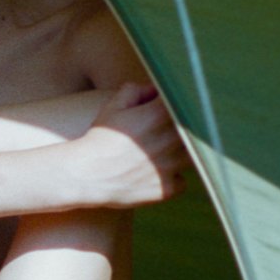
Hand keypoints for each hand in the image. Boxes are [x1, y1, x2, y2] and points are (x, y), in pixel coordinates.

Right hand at [70, 84, 189, 207]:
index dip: (179, 105)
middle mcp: (171, 139)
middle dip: (181, 130)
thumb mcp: (111, 108)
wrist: (85, 174)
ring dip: (181, 154)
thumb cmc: (98, 138)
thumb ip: (134, 92)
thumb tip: (154, 90)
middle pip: (195, 131)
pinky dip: (171, 178)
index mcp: (159, 115)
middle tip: (162, 134)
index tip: (171, 109)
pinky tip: (154, 174)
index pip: (186, 102)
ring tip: (159, 154)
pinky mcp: (168, 188)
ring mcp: (171, 165)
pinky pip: (181, 181)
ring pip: (192, 157)